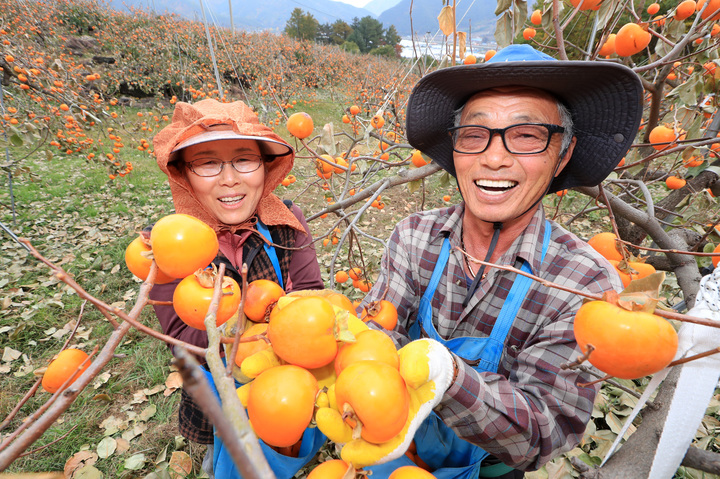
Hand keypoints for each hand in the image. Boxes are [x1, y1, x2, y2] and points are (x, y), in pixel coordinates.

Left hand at [315, 338, 454, 468]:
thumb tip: (409, 378)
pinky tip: (324, 387)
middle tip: (323, 417)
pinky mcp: (361, 395)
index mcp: (403, 424)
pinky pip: (345, 398)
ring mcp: (371, 410)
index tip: (349, 453)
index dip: (367, 455)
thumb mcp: (430, 363)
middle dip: (338, 432)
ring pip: (348, 419)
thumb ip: (422, 369)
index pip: (387, 448)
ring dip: (331, 414)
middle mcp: (384, 422)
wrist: (420, 357)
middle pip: (359, 436)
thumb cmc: (429, 365)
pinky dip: (334, 397)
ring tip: (321, 400)